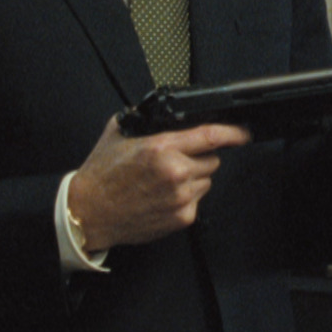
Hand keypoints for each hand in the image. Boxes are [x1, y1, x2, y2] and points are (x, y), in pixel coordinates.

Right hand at [66, 118, 250, 252]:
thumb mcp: (118, 134)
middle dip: (198, 157)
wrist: (88, 212)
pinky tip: (162, 196)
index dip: (233, 132)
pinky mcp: (181, 218)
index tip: (243, 132)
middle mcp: (175, 172)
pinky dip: (185, 197)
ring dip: (193, 178)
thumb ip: (142, 120)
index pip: (210, 136)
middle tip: (175, 161)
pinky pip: (196, 200)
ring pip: (206, 180)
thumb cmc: (100, 176)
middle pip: (211, 159)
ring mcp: (180, 197)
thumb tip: (157, 113)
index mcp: (161, 148)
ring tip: (164, 181)